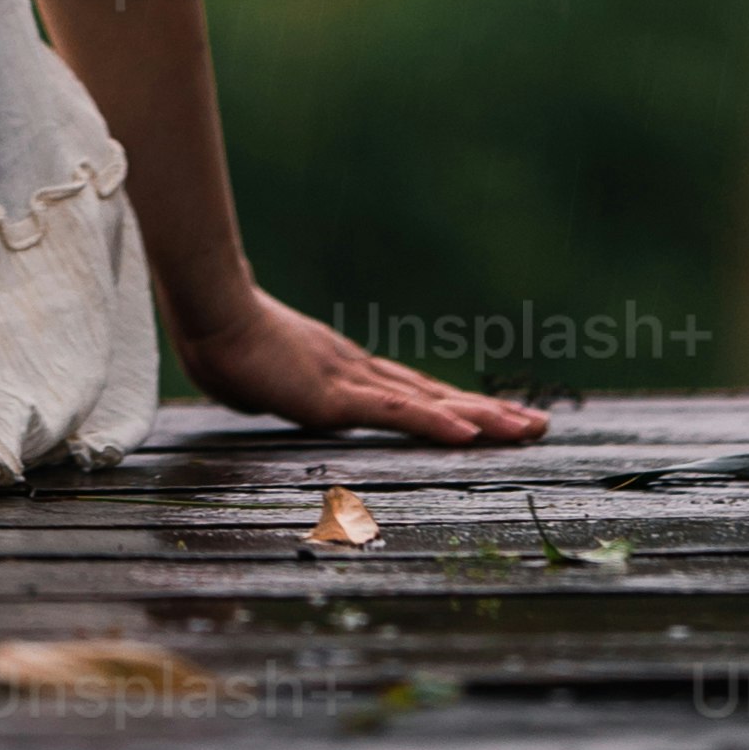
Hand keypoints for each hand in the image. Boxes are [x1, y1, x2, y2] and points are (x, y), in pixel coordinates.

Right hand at [170, 280, 548, 445]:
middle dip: (490, 412)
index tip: (491, 415)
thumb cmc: (222, 346)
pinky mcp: (338, 397)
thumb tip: (261, 385)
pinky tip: (469, 433)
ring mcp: (352, 384)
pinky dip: (436, 423)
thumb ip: (275, 387)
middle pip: (436, 397)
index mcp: (344, 372)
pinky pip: (396, 414)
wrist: (209, 316)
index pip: (412, 393)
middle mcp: (359, 374)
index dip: (453, 405)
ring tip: (528, 428)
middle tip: (539, 422)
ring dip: (483, 418)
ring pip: (430, 404)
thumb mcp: (260, 380)